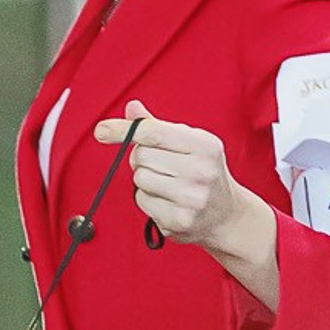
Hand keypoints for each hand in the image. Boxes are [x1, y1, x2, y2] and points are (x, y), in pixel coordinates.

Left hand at [94, 99, 251, 251]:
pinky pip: (142, 201)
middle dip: (141, 158)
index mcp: (204, 146)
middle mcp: (201, 171)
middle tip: (159, 165)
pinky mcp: (179, 221)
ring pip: (139, 179)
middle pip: (141, 156)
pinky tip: (167, 200)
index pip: (153, 132)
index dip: (123, 130)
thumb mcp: (190, 144)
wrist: (228, 215)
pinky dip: (147, 199)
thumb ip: (159, 127)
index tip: (101, 130)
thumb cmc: (204, 173)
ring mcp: (191, 198)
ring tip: (166, 184)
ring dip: (144, 180)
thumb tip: (132, 108)